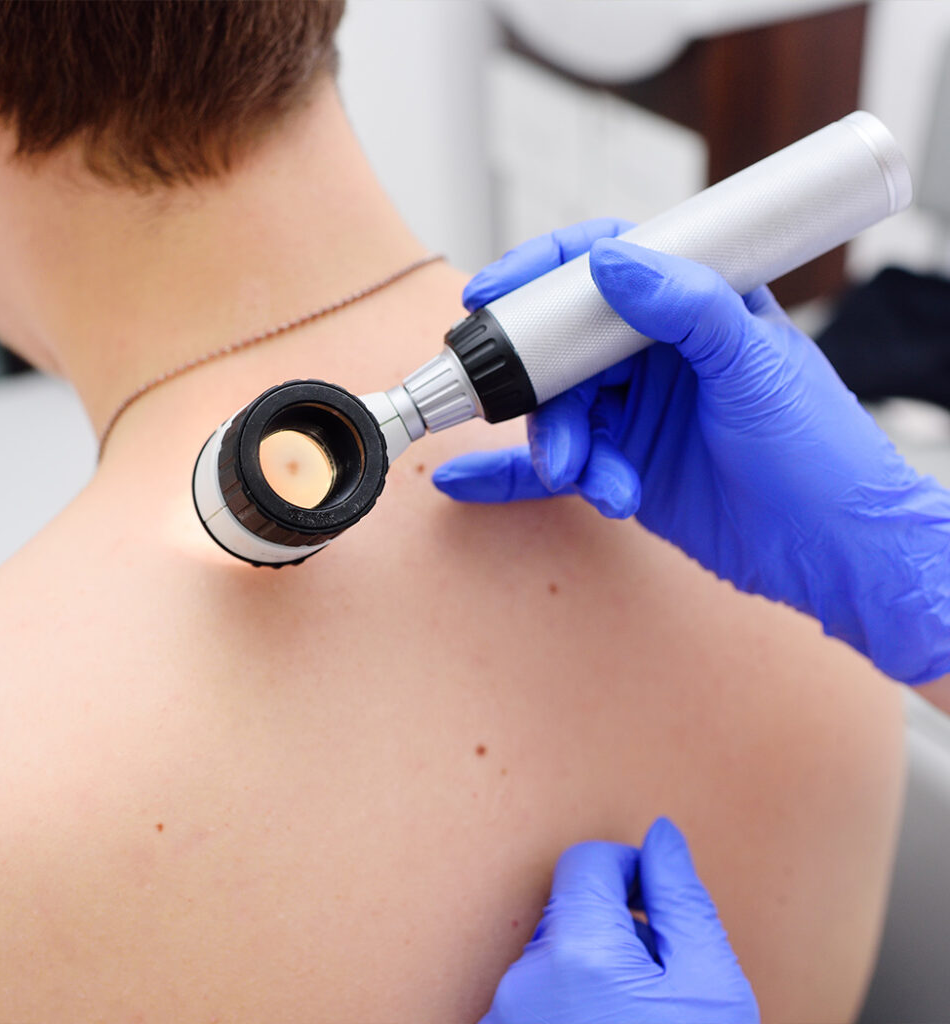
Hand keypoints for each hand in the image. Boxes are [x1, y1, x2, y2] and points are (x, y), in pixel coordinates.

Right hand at [433, 221, 949, 683]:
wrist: (831, 553)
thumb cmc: (818, 451)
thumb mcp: (754, 366)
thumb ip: (688, 306)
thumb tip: (610, 260)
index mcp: (693, 308)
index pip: (604, 268)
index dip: (543, 273)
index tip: (492, 292)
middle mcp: (656, 356)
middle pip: (565, 350)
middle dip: (544, 388)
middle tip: (541, 422)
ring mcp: (637, 413)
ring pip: (562, 413)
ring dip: (562, 448)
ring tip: (591, 479)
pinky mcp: (623, 465)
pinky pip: (560, 463)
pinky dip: (510, 475)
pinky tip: (463, 482)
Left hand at [479, 818, 758, 1023]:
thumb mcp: (711, 989)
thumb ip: (682, 901)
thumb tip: (662, 836)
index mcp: (578, 954)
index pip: (586, 862)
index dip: (630, 871)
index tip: (658, 902)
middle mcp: (525, 982)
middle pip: (569, 910)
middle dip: (615, 925)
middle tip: (660, 980)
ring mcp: (507, 1019)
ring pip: (552, 956)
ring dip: (593, 967)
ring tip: (636, 1018)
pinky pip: (535, 998)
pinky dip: (569, 1002)